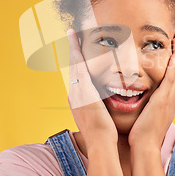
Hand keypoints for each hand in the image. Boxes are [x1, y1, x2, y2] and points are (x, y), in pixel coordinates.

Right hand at [66, 28, 117, 149]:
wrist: (101, 143)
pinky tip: (75, 42)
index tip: (76, 50)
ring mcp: (76, 91)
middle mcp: (74, 93)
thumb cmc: (103, 134)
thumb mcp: (98, 118)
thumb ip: (99, 108)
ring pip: (74, 64)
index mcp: (78, 100)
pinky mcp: (82, 90)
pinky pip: (78, 67)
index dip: (76, 62)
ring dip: (72, 48)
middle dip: (72, 50)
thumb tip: (101, 105)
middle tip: (71, 34)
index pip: (77, 76)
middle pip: (73, 67)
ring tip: (71, 33)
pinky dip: (76, 54)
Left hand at [128, 31, 174, 149]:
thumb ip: (145, 106)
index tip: (174, 49)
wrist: (145, 146)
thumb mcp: (146, 116)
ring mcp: (171, 98)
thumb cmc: (142, 134)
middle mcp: (173, 97)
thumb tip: (138, 100)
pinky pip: (173, 77)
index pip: (174, 76)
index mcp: (168, 100)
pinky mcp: (165, 99)